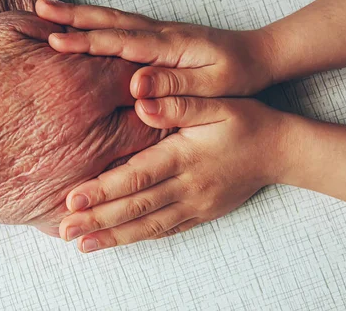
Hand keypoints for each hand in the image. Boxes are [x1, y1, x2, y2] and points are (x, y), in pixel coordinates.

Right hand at [0, 12, 164, 233]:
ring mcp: (72, 177)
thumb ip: (57, 36)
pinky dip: (104, 197)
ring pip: (129, 170)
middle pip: (149, 129)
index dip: (149, 78)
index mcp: (83, 87)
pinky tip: (104, 187)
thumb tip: (81, 39)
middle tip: (158, 115)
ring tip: (140, 151)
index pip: (141, 82)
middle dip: (157, 119)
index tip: (153, 79)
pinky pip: (94, 207)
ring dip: (141, 159)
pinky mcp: (47, 209)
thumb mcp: (8, 31)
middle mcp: (88, 135)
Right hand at [35, 0, 277, 97]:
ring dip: (81, 14)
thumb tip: (137, 87)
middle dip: (73, 16)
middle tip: (39, 10)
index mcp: (170, 45)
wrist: (259, 55)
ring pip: (113, 19)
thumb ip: (176, 86)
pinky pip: (122, 25)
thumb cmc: (238, 75)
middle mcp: (161, 33)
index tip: (55, 40)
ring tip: (49, 10)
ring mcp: (159, 32)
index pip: (120, 42)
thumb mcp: (213, 86)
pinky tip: (85, 23)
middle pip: (110, 21)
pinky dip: (98, 21)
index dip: (86, 41)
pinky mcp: (160, 37)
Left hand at [57, 97, 290, 251]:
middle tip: (65, 231)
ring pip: (148, 225)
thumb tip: (143, 100)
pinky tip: (119, 242)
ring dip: (114, 236)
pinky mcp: (201, 213)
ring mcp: (195, 204)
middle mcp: (187, 186)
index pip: (137, 177)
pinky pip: (167, 230)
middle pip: (136, 207)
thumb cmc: (246, 121)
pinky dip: (140, 237)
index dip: (103, 189)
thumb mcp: (216, 102)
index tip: (72, 199)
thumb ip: (179, 103)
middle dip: (98, 220)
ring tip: (82, 245)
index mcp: (184, 156)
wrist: (280, 151)